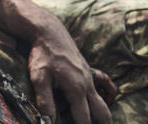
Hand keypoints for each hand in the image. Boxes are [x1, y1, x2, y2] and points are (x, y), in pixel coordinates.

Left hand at [0, 0, 116, 123]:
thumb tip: (49, 121)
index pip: (84, 118)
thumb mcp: (39, 78)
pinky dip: (107, 94)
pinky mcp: (88, 71)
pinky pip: (105, 84)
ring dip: (104, 114)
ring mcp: (89, 77)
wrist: (49, 32)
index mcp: (77, 89)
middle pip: (102, 113)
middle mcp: (87, 85)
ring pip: (104, 101)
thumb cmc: (43, 54)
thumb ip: (45, 101)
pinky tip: (104, 100)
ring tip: (102, 122)